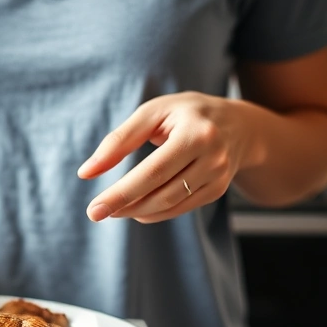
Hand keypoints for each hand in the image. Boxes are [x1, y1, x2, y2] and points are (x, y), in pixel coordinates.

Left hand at [77, 92, 255, 223]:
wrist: (240, 124)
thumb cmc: (186, 113)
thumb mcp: (152, 113)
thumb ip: (119, 140)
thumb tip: (86, 172)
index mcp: (196, 132)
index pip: (153, 171)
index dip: (121, 193)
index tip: (94, 208)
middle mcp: (213, 157)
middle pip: (162, 192)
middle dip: (125, 205)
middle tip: (96, 213)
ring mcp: (219, 177)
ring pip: (171, 205)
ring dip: (137, 212)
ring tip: (113, 209)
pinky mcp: (218, 190)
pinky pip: (181, 208)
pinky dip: (155, 212)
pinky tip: (136, 208)